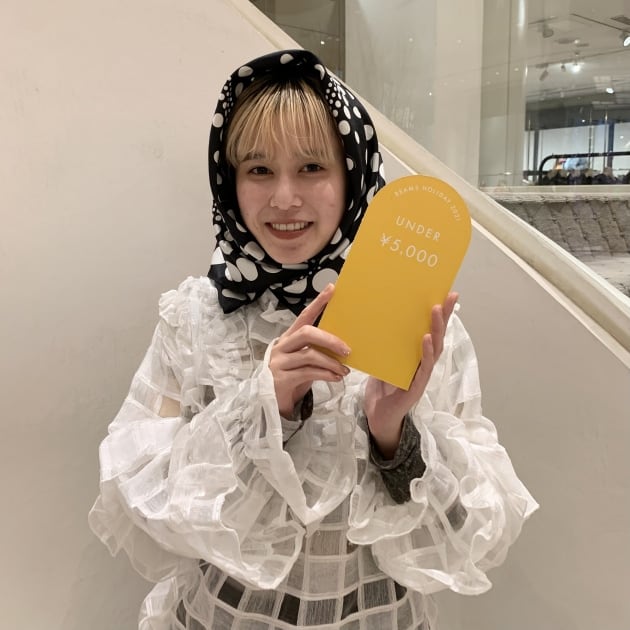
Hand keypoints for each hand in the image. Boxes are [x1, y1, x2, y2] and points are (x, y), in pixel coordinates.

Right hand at [269, 284, 349, 416]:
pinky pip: (308, 372)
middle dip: (330, 339)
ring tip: (344, 371)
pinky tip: (336, 378)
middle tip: (347, 349)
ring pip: (310, 355)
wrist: (271, 402)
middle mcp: (282, 346)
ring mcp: (280, 362)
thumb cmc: (292, 377)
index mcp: (289, 338)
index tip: (332, 289)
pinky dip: (326, 375)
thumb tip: (343, 345)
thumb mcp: (304, 360)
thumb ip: (316, 350)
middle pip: (306, 333)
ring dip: (331, 362)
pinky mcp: (282, 378)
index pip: (304, 315)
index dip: (318, 302)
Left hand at [364, 292, 458, 457]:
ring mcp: (422, 374)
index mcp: (417, 355)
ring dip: (437, 329)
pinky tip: (427, 339)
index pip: (432, 330)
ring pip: (435, 349)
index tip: (447, 293)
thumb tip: (376, 316)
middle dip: (444, 316)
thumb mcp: (382, 359)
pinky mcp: (417, 386)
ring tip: (436, 311)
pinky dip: (426, 352)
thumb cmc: (381, 387)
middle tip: (448, 297)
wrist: (378, 415)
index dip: (441, 314)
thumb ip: (384, 343)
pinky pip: (424, 367)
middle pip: (438, 335)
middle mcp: (423, 362)